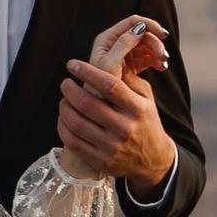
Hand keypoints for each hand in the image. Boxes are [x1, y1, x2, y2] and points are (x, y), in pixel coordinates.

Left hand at [59, 16, 173, 185]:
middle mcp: (125, 128)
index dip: (88, 72)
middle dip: (70, 89)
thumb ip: (128, 79)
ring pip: (77, 123)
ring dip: (64, 107)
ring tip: (64, 99)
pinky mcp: (101, 161)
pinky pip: (73, 142)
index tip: (73, 64)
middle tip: (65, 82)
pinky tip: (64, 118)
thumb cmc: (145, 122)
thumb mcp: (146, 98)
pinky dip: (63, 126)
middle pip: (88, 104)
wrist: (153, 160)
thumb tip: (110, 56)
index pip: (110, 86)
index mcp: (138, 109)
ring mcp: (112, 147)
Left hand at [86, 14, 169, 85]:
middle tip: (165, 57)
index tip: (164, 35)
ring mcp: (123, 55)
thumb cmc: (98, 89)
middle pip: (142, 34)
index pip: (132, 22)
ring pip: (146, 45)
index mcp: (107, 39)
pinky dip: (155, 60)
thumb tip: (140, 27)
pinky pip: (146, 57)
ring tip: (163, 65)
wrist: (99, 110)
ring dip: (157, 52)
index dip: (150, 25)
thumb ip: (123, 44)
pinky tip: (161, 68)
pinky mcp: (130, 66)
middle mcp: (114, 44)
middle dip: (155, 43)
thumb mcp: (110, 65)